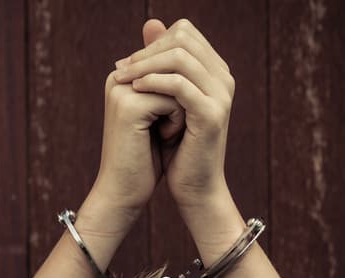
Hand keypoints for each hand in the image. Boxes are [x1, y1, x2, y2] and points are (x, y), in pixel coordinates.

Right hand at [85, 22, 182, 236]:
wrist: (124, 192)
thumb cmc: (145, 158)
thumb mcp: (161, 113)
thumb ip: (170, 84)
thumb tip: (194, 62)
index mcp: (124, 74)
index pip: (173, 64)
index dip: (181, 96)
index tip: (166, 121)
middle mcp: (119, 76)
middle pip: (176, 71)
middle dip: (181, 102)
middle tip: (166, 129)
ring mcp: (122, 89)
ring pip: (177, 85)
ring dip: (180, 113)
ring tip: (162, 134)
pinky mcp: (129, 106)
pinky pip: (174, 101)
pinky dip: (176, 124)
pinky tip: (161, 140)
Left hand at [113, 19, 236, 227]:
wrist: (193, 187)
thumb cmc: (177, 147)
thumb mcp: (165, 99)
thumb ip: (160, 62)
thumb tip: (150, 22)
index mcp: (215, 72)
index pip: (184, 33)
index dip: (152, 43)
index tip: (127, 63)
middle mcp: (223, 78)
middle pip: (183, 39)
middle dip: (146, 51)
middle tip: (121, 69)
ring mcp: (221, 95)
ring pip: (180, 58)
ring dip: (145, 65)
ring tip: (122, 79)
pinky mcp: (211, 114)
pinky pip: (179, 85)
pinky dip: (154, 83)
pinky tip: (135, 91)